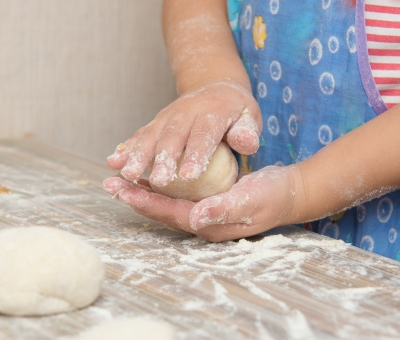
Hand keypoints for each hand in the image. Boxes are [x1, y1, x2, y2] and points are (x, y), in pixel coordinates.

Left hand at [103, 165, 304, 241]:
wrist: (291, 192)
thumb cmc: (273, 195)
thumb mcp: (251, 199)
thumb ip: (224, 209)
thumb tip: (195, 219)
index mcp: (208, 223)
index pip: (167, 213)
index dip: (143, 201)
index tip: (120, 188)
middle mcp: (201, 221)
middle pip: (160, 210)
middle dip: (134, 196)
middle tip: (108, 182)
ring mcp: (203, 213)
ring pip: (165, 202)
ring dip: (142, 191)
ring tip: (119, 179)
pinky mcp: (206, 201)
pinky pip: (176, 195)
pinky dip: (159, 185)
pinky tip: (148, 175)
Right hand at [106, 81, 261, 186]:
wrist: (215, 86)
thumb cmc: (236, 110)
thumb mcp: (250, 115)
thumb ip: (247, 131)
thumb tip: (246, 143)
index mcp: (213, 112)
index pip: (204, 135)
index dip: (195, 155)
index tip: (188, 177)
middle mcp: (186, 112)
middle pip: (173, 136)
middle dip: (162, 159)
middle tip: (157, 182)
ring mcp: (168, 116)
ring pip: (151, 135)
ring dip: (137, 154)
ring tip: (127, 174)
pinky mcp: (156, 122)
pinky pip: (140, 134)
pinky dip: (126, 147)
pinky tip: (113, 161)